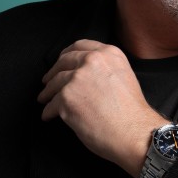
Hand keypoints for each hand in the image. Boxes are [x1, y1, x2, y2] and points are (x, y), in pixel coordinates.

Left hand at [37, 39, 162, 177]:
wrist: (132, 132)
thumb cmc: (131, 112)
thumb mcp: (124, 76)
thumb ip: (105, 68)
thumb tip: (86, 74)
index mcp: (109, 54)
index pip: (81, 46)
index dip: (67, 53)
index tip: (62, 60)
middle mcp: (92, 60)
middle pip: (64, 61)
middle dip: (53, 72)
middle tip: (48, 80)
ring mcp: (77, 78)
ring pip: (54, 82)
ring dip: (48, 92)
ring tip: (45, 99)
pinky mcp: (66, 97)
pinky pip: (51, 104)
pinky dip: (48, 111)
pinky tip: (49, 115)